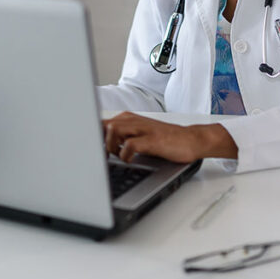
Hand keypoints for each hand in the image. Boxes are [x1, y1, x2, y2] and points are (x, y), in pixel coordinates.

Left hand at [102, 112, 237, 163]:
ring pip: (114, 130)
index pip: (100, 123)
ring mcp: (143, 129)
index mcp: (128, 118)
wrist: (191, 140)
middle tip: (101, 156)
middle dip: (97, 142)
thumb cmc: (164, 140)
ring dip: (110, 146)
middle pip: (103, 125)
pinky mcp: (152, 140)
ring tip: (116, 156)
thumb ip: (121, 137)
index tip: (89, 149)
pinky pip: (130, 144)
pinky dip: (125, 154)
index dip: (91, 136)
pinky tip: (129, 159)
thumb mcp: (139, 135)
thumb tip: (98, 147)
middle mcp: (133, 120)